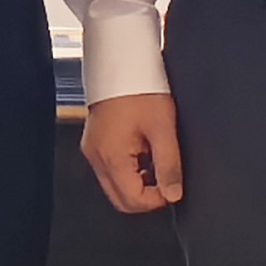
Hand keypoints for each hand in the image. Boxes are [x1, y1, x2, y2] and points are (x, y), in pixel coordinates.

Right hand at [83, 91, 184, 212]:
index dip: (157, 200)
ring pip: (115, 186)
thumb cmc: (140, 89)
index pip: (132, 201)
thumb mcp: (164, 129)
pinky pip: (110, 169)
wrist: (122, 64)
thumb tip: (173, 193)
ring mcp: (92, 150)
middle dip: (146, 196)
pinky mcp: (93, 143)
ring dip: (137, 182)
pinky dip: (128, 169)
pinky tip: (142, 151)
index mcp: (112, 157)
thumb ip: (169, 165)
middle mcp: (96, 157)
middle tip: (164, 177)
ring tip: (154, 157)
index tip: (172, 187)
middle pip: (120, 199)